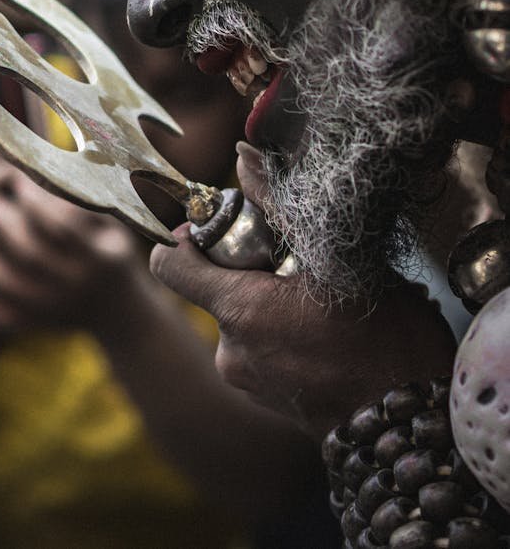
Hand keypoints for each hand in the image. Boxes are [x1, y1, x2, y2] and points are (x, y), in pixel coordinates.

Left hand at [0, 148, 143, 347]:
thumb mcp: (113, 228)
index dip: (37, 203)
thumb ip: (86, 205)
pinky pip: (2, 307)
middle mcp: (78, 285)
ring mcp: (57, 307)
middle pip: (31, 254)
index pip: (62, 227)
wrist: (118, 312)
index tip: (19, 182)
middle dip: (5, 224)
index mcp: (100, 258)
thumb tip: (50, 176)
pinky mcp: (39, 322)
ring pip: (11, 282)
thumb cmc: (112, 254)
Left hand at [150, 224, 456, 441]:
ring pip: (244, 317)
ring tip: (323, 300)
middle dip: (250, 267)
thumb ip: (278, 205)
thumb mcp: (333, 255)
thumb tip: (241, 157)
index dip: (189, 236)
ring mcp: (249, 383)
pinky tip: (327, 331)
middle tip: (300, 263)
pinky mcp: (270, 402)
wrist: (411, 425)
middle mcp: (230, 353)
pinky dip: (283, 332)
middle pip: (215, 287)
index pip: (169, 263)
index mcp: (237, 312)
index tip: (226, 226)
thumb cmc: (383, 336)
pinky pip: (262, 349)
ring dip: (271, 300)